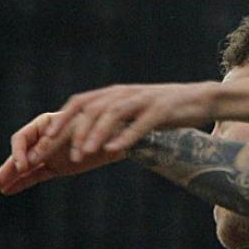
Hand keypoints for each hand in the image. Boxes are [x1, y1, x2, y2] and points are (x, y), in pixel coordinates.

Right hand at [0, 110, 127, 196]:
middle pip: (18, 155)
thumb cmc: (97, 127)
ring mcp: (47, 154)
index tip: (23, 166)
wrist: (117, 137)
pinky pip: (34, 177)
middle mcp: (42, 139)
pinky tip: (8, 191)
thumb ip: (55, 144)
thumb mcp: (76, 133)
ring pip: (23, 168)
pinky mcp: (54, 167)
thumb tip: (34, 157)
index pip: (22, 138)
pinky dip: (22, 183)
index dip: (18, 153)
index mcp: (44, 124)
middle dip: (5, 169)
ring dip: (8, 178)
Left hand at [45, 81, 222, 161]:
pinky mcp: (162, 110)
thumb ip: (113, 119)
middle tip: (62, 153)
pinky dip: (125, 136)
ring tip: (83, 154)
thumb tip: (88, 136)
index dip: (62, 119)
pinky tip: (114, 151)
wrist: (201, 99)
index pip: (80, 102)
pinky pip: (140, 124)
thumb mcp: (134, 112)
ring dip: (95, 134)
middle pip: (91, 108)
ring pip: (112, 114)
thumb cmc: (165, 110)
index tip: (47, 139)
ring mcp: (144, 100)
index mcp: (116, 93)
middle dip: (73, 130)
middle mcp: (125, 93)